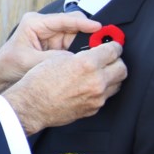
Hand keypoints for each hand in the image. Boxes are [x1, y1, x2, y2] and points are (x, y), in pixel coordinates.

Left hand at [0, 11, 101, 93]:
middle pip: (74, 25)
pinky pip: (74, 45)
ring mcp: (52, 35)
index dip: (83, 23)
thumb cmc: (9, 64)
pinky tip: (92, 58)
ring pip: (78, 35)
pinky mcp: (56, 45)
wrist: (0, 74)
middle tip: (106, 43)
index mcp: (35, 22)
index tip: (98, 27)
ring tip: (101, 52)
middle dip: (90, 33)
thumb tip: (74, 60)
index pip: (64, 19)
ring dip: (88, 43)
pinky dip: (83, 51)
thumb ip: (50, 59)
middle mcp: (45, 25)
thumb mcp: (28, 62)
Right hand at [2, 41, 126, 135]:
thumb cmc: (39, 80)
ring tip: (100, 72)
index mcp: (87, 64)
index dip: (113, 45)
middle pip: (122, 68)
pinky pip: (105, 96)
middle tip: (108, 58)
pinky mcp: (93, 109)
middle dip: (116, 61)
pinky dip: (101, 90)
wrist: (31, 105)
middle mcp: (96, 81)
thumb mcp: (58, 57)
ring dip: (111, 76)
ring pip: (117, 84)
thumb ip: (82, 55)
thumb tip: (94, 52)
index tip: (112, 44)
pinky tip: (89, 86)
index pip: (113, 50)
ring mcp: (97, 97)